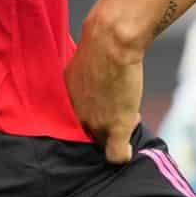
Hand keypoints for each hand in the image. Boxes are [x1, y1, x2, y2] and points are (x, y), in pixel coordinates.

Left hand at [66, 24, 145, 163]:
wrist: (111, 41)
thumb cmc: (98, 45)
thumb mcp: (80, 65)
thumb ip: (81, 82)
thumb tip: (90, 84)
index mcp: (65, 102)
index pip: (74, 122)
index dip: (89, 117)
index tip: (101, 108)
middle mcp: (75, 116)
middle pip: (87, 135)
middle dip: (101, 129)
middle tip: (117, 114)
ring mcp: (95, 124)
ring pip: (102, 143)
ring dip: (114, 138)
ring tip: (130, 119)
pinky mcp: (115, 128)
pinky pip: (116, 155)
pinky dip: (122, 156)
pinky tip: (127, 152)